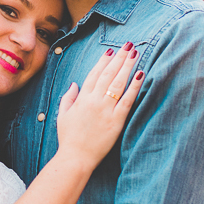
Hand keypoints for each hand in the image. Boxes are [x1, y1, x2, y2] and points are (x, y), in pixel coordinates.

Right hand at [55, 43, 143, 166]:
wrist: (76, 157)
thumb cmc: (68, 138)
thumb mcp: (63, 115)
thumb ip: (68, 97)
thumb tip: (75, 84)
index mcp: (82, 98)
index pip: (94, 74)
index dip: (104, 61)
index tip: (111, 51)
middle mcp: (94, 101)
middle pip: (109, 74)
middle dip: (119, 58)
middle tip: (128, 46)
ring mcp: (106, 110)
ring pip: (119, 83)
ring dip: (128, 66)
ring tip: (135, 54)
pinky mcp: (117, 121)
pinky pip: (128, 100)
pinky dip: (134, 86)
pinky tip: (141, 74)